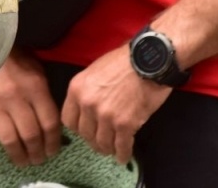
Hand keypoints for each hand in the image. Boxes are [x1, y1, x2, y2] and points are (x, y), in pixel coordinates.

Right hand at [0, 48, 62, 165]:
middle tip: (38, 160)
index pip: (49, 123)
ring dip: (19, 156)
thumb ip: (43, 96)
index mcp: (35, 86)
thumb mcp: (36, 71)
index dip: (53, 142)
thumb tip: (51, 126)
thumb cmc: (14, 58)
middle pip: (31, 136)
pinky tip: (1, 145)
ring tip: (23, 161)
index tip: (52, 151)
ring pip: (10, 140)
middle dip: (37, 153)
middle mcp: (16, 97)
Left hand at [61, 44, 169, 164]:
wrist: (149, 60)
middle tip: (101, 142)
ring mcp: (106, 116)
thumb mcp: (94, 70)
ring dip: (108, 149)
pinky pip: (121, 146)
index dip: (78, 128)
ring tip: (113, 149)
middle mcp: (88, 104)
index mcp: (77, 89)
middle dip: (93, 140)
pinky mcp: (125, 124)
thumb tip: (85, 110)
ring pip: (102, 143)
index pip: (68, 120)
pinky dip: (122, 154)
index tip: (86, 130)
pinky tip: (124, 156)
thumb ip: (87, 91)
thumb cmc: (123, 61)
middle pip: (85, 134)